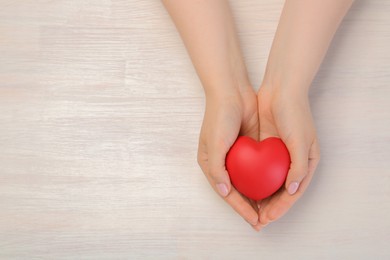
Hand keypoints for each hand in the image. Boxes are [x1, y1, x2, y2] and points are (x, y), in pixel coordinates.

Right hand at [197, 85, 260, 228]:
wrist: (232, 92)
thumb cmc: (218, 118)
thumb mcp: (214, 144)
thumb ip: (217, 170)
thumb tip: (225, 192)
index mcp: (211, 165)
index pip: (227, 194)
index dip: (241, 209)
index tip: (256, 221)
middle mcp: (223, 163)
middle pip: (238, 191)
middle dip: (251, 208)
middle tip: (265, 222)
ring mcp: (237, 156)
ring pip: (249, 182)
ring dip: (259, 196)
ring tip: (272, 210)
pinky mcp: (249, 147)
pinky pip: (257, 168)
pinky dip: (264, 180)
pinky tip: (276, 188)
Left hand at [254, 85, 320, 228]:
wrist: (280, 90)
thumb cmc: (295, 114)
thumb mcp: (301, 141)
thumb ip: (298, 167)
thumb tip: (292, 191)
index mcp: (306, 163)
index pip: (293, 193)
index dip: (280, 208)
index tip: (267, 219)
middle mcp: (293, 162)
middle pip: (280, 192)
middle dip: (269, 207)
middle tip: (256, 221)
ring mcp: (279, 156)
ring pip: (268, 183)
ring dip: (260, 197)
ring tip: (248, 210)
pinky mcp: (267, 148)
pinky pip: (259, 169)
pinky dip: (253, 180)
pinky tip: (243, 188)